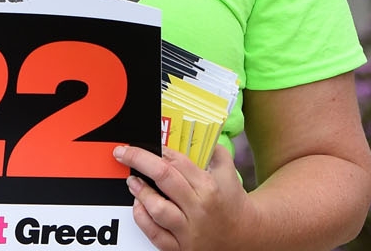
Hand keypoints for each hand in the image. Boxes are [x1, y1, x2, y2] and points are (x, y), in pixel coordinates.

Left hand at [113, 143, 253, 249]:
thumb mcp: (229, 173)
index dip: (155, 150)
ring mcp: (189, 230)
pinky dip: (142, 218)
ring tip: (132, 181)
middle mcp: (198, 208)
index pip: (176, 161)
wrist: (247, 237)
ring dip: (140, 192)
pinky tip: (138, 205)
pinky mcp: (180, 248)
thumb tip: (199, 132)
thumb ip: (215, 152)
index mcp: (208, 187)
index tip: (141, 144)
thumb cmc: (234, 203)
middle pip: (163, 177)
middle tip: (123, 153)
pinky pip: (154, 234)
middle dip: (138, 160)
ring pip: (157, 208)